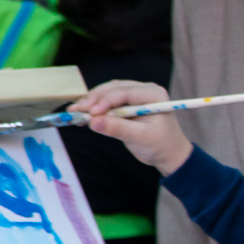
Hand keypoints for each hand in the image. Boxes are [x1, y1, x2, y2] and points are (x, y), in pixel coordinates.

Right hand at [69, 80, 193, 175]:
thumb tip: (93, 122)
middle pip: (113, 89)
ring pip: (107, 93)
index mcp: (153, 94)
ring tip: (75, 112)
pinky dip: (94, 108)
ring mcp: (134, 96)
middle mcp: (143, 90)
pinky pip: (107, 102)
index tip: (91, 113)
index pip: (125, 92)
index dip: (106, 101)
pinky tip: (82, 115)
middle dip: (94, 99)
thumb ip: (117, 129)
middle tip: (77, 110)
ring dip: (91, 101)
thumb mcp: (140, 138)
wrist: (168, 154)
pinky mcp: (125, 104)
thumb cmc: (160, 146)